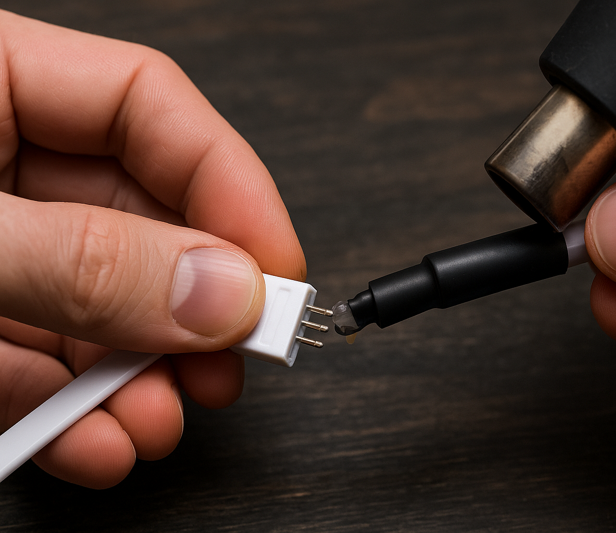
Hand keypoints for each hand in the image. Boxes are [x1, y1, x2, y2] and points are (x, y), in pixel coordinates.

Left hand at [0, 11, 304, 487]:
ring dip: (132, 375)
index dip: (230, 186)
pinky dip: (65, 407)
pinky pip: (34, 353)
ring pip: (93, 301)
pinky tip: (94, 440)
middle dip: (188, 304)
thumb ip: (87, 260)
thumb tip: (221, 290)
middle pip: (137, 217)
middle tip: (235, 357)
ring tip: (159, 419)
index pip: (153, 107)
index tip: (276, 270)